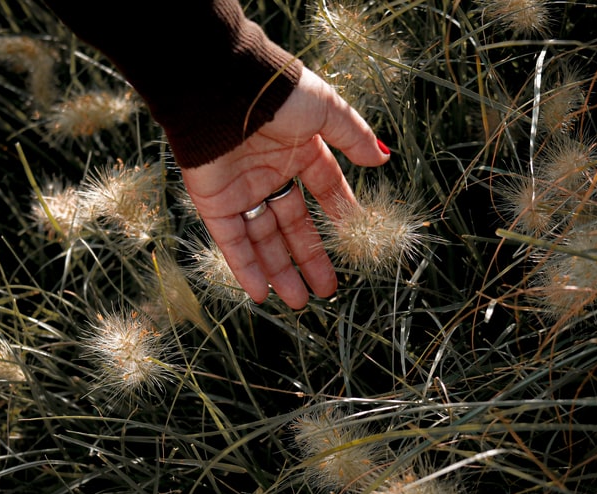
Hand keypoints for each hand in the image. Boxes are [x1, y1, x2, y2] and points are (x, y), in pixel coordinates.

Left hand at [182, 67, 389, 308]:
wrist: (221, 88)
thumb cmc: (276, 94)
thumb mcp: (325, 110)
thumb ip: (353, 135)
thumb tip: (382, 158)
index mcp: (298, 150)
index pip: (323, 190)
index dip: (339, 217)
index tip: (354, 244)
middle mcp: (270, 173)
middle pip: (293, 225)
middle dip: (309, 258)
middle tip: (326, 290)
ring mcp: (241, 190)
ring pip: (263, 240)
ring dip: (280, 272)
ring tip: (299, 302)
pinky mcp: (214, 202)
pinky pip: (231, 242)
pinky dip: (245, 269)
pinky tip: (261, 294)